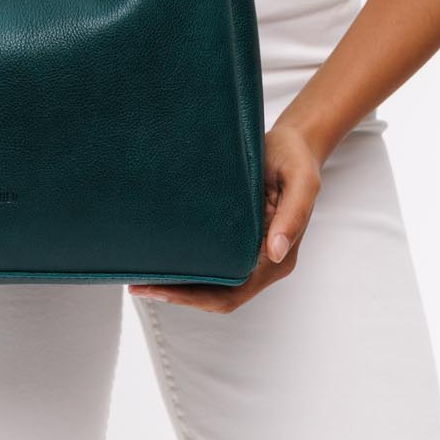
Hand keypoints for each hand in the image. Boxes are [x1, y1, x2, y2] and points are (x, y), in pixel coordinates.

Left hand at [127, 120, 324, 311]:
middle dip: (179, 295)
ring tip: (141, 277)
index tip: (161, 289)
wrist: (293, 143)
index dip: (195, 297)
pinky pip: (213, 263)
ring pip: (213, 283)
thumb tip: (275, 252)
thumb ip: (294, 214)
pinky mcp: (239, 238)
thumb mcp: (301, 179)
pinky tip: (161, 257)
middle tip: (138, 285)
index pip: (234, 292)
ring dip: (179, 285)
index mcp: (277, 256)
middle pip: (218, 295)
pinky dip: (188, 267)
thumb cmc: (295, 157)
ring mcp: (250, 252)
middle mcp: (263, 261)